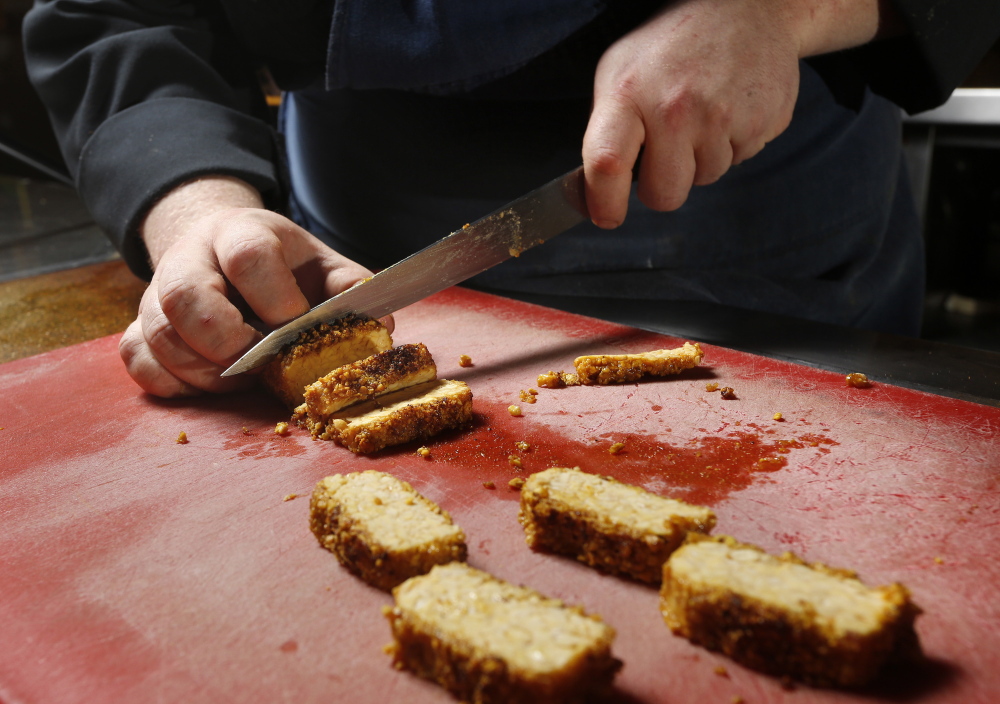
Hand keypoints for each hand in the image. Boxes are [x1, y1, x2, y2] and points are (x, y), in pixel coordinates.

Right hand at [119, 177, 380, 396]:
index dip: (275, 297)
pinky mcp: (140, 326)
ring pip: (158, 335)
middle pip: (184, 296)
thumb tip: (376, 325)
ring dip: (205, 371)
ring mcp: (157, 293)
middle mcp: (190, 257)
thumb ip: (351, 289)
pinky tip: (208, 382)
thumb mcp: (323, 265)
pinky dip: (173, 382)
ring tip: (242, 376)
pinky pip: (138, 360)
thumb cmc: (284, 267)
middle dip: (227, 343)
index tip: (295, 323)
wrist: (226, 251)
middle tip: (258, 362)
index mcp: (242, 232)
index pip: (248, 255)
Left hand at [583, 0, 882, 227]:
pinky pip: (738, 162)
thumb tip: (592, 195)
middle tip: (665, 151)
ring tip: (701, 115)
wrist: (746, 8)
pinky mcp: (760, 123)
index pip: (607, 164)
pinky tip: (727, 109)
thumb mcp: (620, 72)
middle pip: (664, 196)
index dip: (603, 203)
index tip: (606, 216)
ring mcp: (721, 117)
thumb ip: (605, 132)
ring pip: (704, 180)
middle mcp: (675, 108)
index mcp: (629, 94)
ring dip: (699, 160)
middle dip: (662, 185)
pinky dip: (731, 145)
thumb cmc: (672, 46)